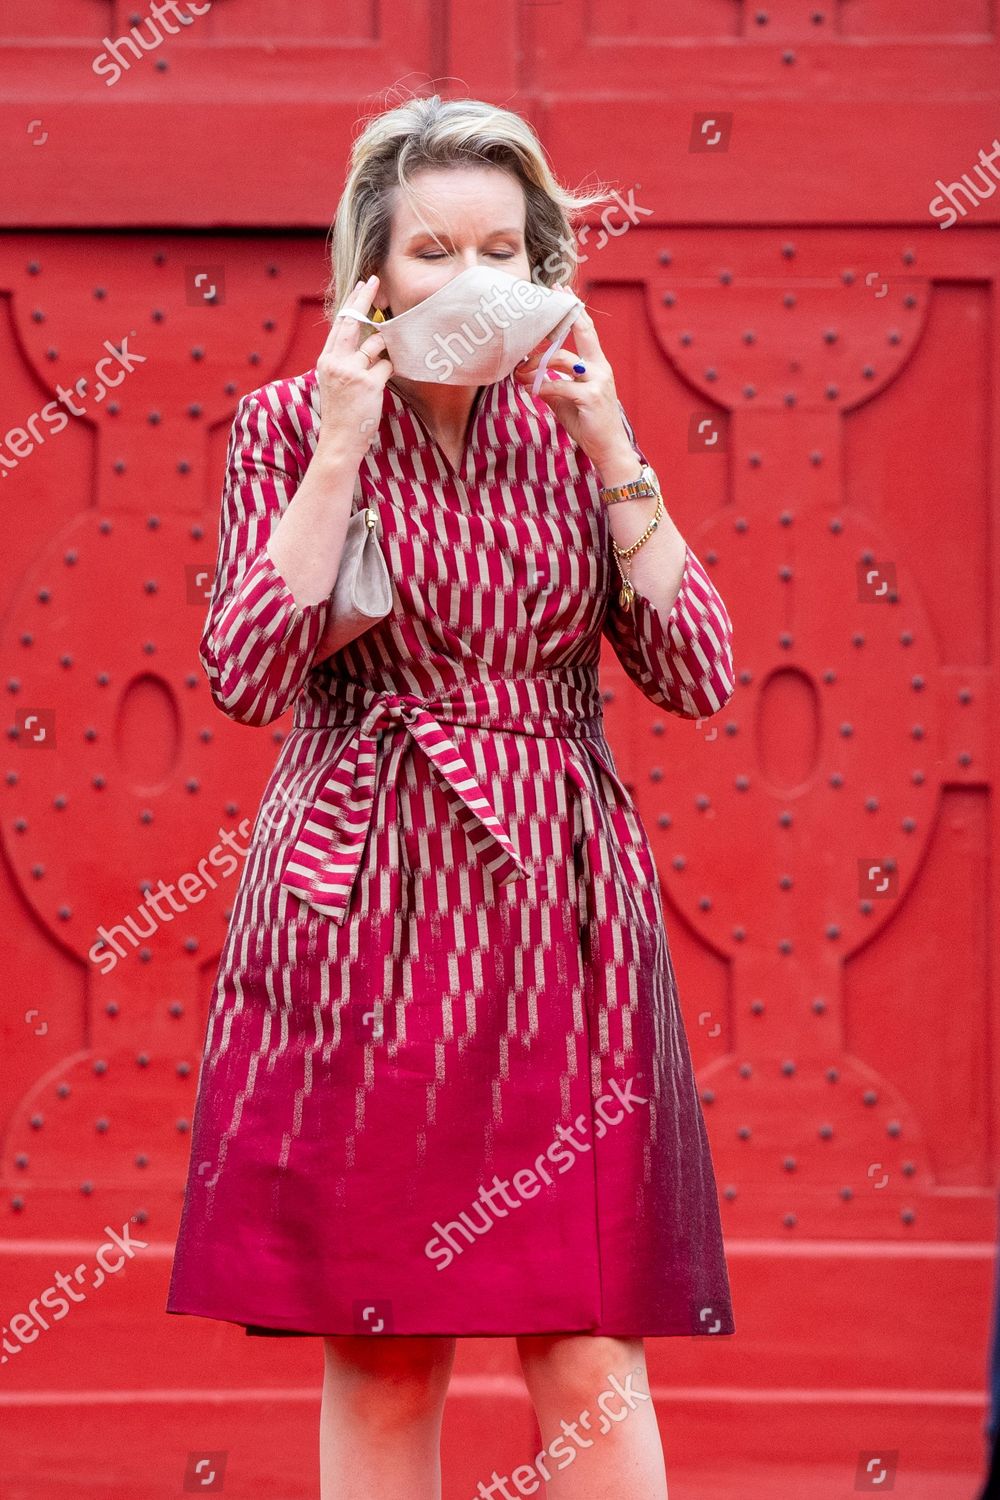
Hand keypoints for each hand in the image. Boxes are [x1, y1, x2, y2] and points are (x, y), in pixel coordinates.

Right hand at [315, 274, 393, 461]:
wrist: (340, 441)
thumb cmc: (342, 414)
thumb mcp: (335, 382)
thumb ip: (346, 360)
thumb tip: (369, 339)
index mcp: (326, 360)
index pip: (339, 323)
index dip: (351, 302)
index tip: (362, 285)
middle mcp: (336, 361)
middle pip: (353, 321)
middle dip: (365, 298)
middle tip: (376, 281)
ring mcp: (352, 371)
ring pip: (376, 344)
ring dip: (385, 349)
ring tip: (381, 365)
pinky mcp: (368, 382)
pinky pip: (388, 365)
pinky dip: (390, 370)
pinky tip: (384, 382)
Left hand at [511, 307, 632, 469]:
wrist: (608, 449)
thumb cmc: (588, 424)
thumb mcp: (566, 400)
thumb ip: (552, 383)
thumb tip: (528, 375)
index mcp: (597, 365)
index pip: (586, 330)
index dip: (574, 309)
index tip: (562, 290)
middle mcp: (600, 368)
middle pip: (580, 334)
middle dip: (558, 321)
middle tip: (533, 320)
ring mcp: (598, 381)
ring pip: (562, 360)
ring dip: (537, 366)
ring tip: (520, 373)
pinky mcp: (590, 397)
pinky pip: (559, 385)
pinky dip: (541, 387)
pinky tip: (531, 391)